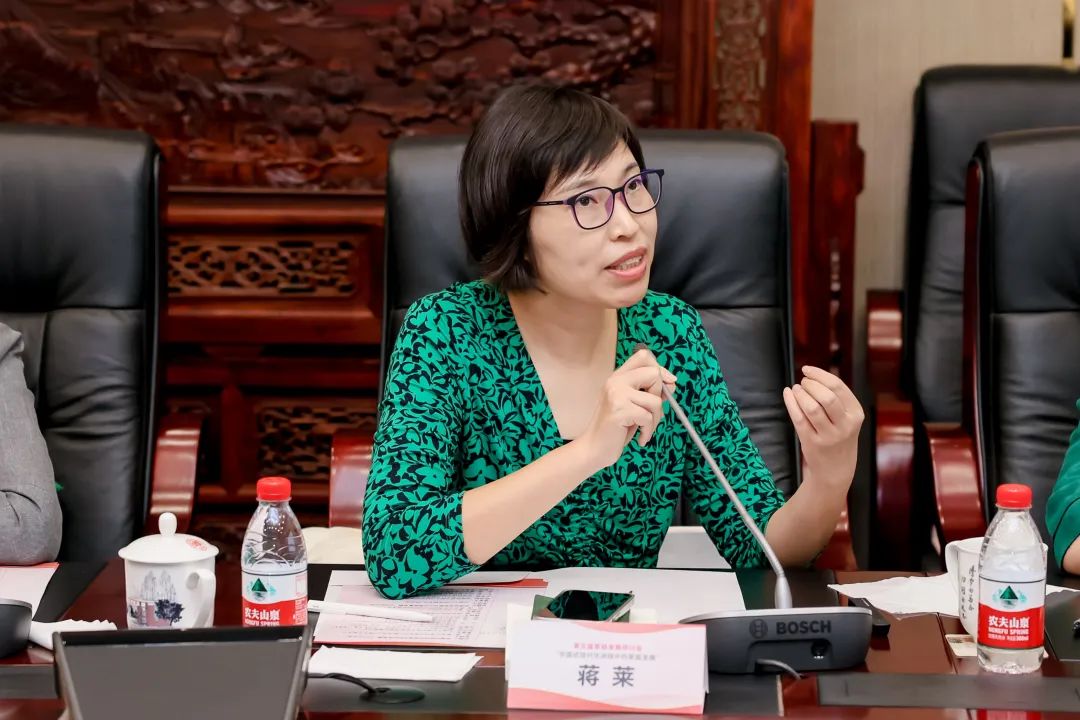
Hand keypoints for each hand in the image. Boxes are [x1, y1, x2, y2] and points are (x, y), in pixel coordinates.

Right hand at [578, 349, 676, 470]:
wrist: (595, 449)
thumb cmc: (616, 429)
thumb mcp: (635, 405)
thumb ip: (650, 392)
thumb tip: (672, 382)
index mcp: (618, 377)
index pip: (644, 356)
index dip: (660, 368)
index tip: (668, 384)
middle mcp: (615, 381)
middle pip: (654, 374)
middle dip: (660, 396)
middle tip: (650, 414)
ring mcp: (616, 394)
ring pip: (655, 400)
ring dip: (655, 420)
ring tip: (644, 429)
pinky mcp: (619, 409)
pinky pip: (648, 417)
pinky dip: (648, 431)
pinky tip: (640, 438)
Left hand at [782, 366, 863, 489]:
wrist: (836, 471)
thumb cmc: (839, 439)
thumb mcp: (847, 419)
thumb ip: (837, 399)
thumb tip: (815, 375)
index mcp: (855, 414)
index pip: (838, 387)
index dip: (820, 375)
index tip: (807, 369)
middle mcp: (845, 425)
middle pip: (827, 397)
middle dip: (811, 385)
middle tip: (803, 382)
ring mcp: (828, 435)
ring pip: (812, 408)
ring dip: (800, 394)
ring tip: (796, 389)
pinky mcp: (812, 443)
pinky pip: (798, 418)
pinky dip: (791, 403)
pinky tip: (788, 394)